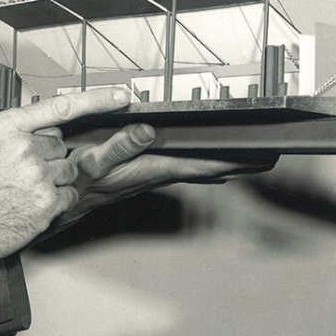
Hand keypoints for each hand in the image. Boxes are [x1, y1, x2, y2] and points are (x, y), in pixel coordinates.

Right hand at [0, 86, 132, 268]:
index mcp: (7, 126)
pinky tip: (28, 205)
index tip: (121, 96)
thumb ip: (14, 130)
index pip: (61, 107)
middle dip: (47, 157)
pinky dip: (55, 201)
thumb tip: (43, 127)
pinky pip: (68, 194)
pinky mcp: (47, 203)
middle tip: (19, 173)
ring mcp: (38, 177)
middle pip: (61, 145)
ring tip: (21, 190)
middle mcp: (25, 148)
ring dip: (52, 180)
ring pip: (67, 170)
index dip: (97, 99)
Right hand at [56, 123, 277, 227]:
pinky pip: (187, 168)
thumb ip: (119, 146)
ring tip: (253, 157)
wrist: (63, 205)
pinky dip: (206, 163)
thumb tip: (147, 130)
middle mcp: (160, 174)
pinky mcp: (147, 173)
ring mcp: (155, 175)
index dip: (236, 158)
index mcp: (154, 168)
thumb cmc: (76, 185)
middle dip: (242, 163)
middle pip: (211, 169)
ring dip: (227, 163)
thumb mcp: (92, 162)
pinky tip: (212, 163)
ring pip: (201, 169)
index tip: (265, 154)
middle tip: (273, 155)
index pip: (205, 163)